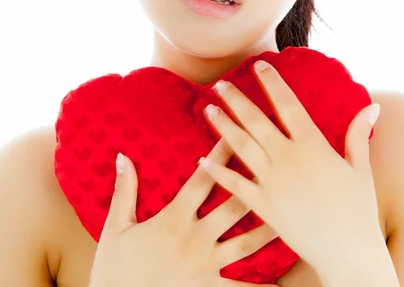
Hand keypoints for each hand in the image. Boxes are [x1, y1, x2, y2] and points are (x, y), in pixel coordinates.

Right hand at [89, 138, 278, 286]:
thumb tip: (122, 156)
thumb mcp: (114, 229)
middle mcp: (195, 239)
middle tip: (276, 165)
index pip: (203, 180)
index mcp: (174, 219)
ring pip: (246, 243)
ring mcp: (206, 266)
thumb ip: (124, 192)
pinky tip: (282, 284)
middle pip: (233, 206)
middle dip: (255, 183)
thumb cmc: (114, 271)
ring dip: (268, 227)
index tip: (237, 133)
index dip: (221, 155)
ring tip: (290, 213)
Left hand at [199, 60, 385, 284]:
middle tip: (220, 84)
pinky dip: (217, 171)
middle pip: (256, 121)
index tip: (259, 65)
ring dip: (222, 126)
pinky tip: (201, 158)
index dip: (272, 83)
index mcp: (313, 146)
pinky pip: (235, 184)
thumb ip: (359, 135)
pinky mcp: (264, 206)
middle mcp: (289, 159)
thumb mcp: (360, 169)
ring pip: (241, 146)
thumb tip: (374, 107)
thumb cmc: (358, 211)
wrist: (349, 253)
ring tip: (208, 108)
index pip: (288, 105)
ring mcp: (274, 182)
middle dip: (236, 99)